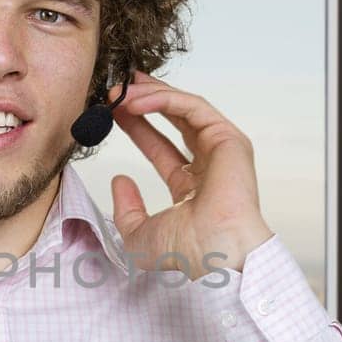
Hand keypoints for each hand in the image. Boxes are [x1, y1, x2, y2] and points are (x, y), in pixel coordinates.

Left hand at [107, 70, 274, 279]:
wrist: (214, 252)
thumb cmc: (187, 252)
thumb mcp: (138, 234)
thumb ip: (126, 209)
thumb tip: (120, 181)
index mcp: (192, 187)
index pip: (160, 147)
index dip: (137, 127)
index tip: (113, 113)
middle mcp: (208, 165)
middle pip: (174, 120)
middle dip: (144, 100)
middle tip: (116, 89)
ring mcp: (220, 149)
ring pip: (183, 109)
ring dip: (150, 95)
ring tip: (120, 92)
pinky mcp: (228, 138)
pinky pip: (193, 107)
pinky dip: (164, 99)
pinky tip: (136, 102)